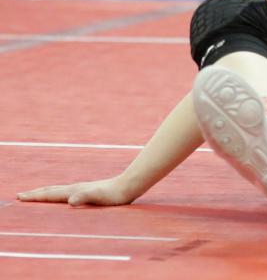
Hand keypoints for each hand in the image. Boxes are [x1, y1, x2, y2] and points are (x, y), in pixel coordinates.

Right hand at [18, 176, 136, 206]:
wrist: (128, 185)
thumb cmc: (113, 194)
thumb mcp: (98, 197)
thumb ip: (84, 197)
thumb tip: (71, 201)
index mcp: (74, 191)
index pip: (50, 194)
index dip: (35, 197)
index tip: (20, 197)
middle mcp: (76, 188)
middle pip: (51, 190)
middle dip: (35, 194)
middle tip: (20, 196)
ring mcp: (82, 189)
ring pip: (59, 191)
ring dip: (46, 193)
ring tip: (37, 195)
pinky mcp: (89, 192)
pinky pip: (68, 194)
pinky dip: (58, 195)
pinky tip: (63, 198)